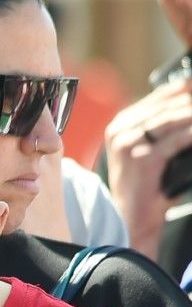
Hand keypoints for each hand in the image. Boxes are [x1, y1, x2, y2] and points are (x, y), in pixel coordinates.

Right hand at [105, 80, 191, 256]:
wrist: (132, 218)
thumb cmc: (146, 187)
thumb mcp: (150, 151)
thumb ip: (164, 129)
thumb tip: (189, 108)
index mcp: (121, 124)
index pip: (161, 96)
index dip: (186, 88)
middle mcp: (121, 130)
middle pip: (168, 104)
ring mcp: (129, 144)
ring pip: (172, 118)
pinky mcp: (142, 158)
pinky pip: (177, 139)